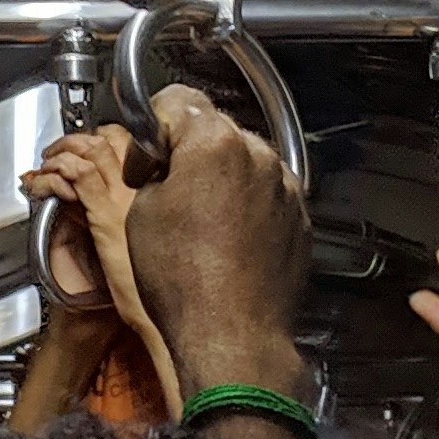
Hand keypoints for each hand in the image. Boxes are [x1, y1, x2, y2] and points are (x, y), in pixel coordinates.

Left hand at [21, 123, 152, 336]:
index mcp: (157, 191)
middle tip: (63, 148)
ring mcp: (126, 198)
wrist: (151, 312)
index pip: (135, 143)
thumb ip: (120, 209)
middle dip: (81, 137)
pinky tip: (45, 180)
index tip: (92, 141)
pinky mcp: (106, 215)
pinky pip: (79, 176)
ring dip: (64, 149)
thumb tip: (91, 192)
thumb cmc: (144, 282)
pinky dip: (57, 172)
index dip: (108, 136)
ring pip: (94, 150)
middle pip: (115, 138)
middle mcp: (146, 188)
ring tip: (48, 160)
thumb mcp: (140, 235)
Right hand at [120, 88, 307, 398]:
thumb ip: (153, 168)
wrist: (231, 337)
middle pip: (214, 129)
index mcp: (214, 144)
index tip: (144, 155)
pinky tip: (224, 240)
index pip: (175, 100)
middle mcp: (259, 156)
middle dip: (188, 151)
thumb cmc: (183, 283)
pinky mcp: (297, 217)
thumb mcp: (140, 213)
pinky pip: (265, 193)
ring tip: (197, 222)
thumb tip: (159, 161)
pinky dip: (245, 205)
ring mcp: (284, 187)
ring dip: (220, 178)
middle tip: (165, 187)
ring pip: (243, 161)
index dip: (150, 128)